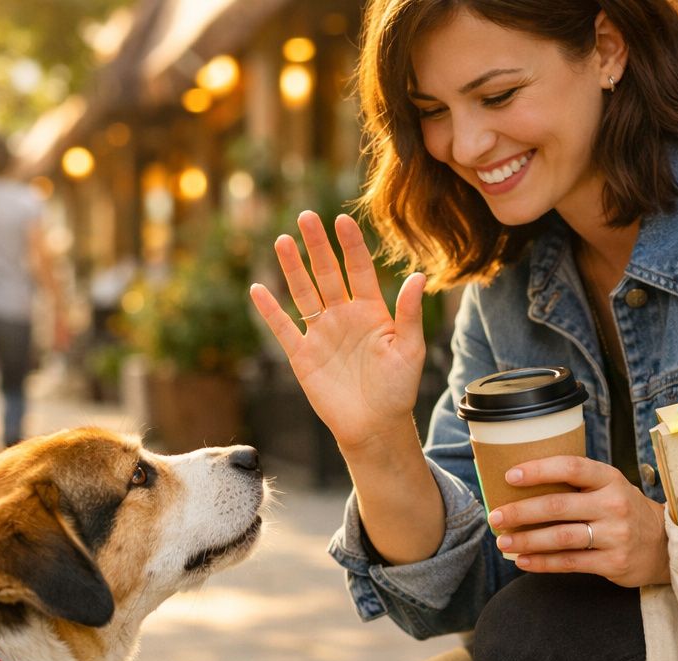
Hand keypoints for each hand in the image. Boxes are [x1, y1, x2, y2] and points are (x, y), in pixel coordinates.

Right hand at [249, 212, 426, 452]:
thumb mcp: (409, 350)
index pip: (359, 269)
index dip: (350, 246)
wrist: (374, 426)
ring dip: (292, 268)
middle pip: (327, 273)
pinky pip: (284, 328)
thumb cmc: (397, 389)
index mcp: (372, 311)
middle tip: (306, 217)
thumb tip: (418, 276)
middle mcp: (344, 316)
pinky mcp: (303, 356)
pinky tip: (258, 289)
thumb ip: (409, 313)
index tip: (342, 221)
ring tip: (282, 241)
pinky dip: (270, 311)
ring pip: (303, 293)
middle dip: (317, 246)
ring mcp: (321, 334)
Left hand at [486, 456, 671, 586]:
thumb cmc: (623, 510)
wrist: (665, 544)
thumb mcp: (609, 488)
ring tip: (503, 541)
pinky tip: (523, 561)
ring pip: (561, 537)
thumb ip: (577, 484)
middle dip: (521, 511)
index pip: (571, 468)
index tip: (509, 476)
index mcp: (610, 479)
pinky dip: (542, 563)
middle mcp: (614, 504)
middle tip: (495, 517)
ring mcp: (616, 535)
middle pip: (558, 506)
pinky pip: (570, 562)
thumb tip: (521, 484)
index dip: (538, 470)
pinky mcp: (614, 562)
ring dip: (527, 540)